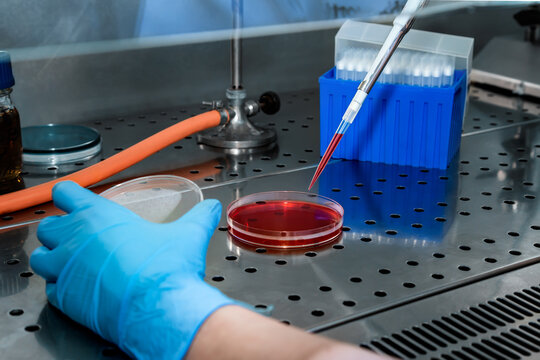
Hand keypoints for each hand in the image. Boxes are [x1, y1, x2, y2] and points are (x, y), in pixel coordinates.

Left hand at [31, 181, 234, 358]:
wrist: (158, 307)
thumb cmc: (166, 268)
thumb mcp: (187, 234)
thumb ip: (199, 217)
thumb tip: (211, 208)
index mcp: (99, 216)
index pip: (65, 193)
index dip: (69, 195)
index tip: (75, 200)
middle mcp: (75, 239)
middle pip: (48, 226)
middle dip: (61, 229)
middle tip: (80, 237)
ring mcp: (65, 269)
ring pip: (41, 257)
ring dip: (53, 257)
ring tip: (74, 263)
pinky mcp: (64, 297)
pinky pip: (50, 287)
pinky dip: (61, 286)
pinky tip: (82, 288)